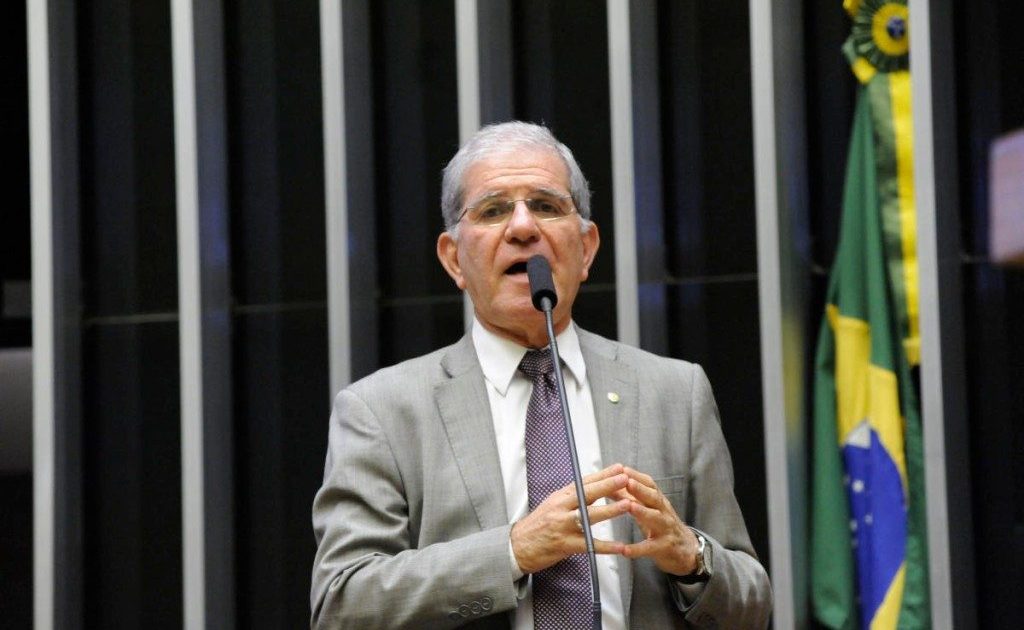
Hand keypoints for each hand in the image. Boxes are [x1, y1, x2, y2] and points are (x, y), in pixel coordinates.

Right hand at [510, 463, 631, 573]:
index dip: (603, 474)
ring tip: (627, 505)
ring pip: (589, 517)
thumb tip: (594, 485)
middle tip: (625, 478)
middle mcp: (561, 508)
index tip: (619, 468)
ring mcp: (562, 526)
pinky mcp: (565, 544)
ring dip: (609, 511)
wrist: (518, 545)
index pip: (584, 482)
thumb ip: (573, 497)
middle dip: (607, 485)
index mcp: (560, 496)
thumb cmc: (539, 524)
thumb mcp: (554, 504)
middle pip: (586, 494)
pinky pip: (589, 545)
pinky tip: (620, 547)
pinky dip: (606, 547)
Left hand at [620, 467, 700, 576]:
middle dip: (641, 489)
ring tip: (630, 506)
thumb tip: (609, 485)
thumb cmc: (661, 526)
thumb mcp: (647, 510)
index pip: (650, 485)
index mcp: (658, 502)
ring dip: (643, 512)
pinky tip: (624, 550)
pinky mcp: (665, 548)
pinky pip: (650, 548)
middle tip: (628, 482)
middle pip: (654, 498)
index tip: (623, 469)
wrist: (686, 550)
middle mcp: (664, 512)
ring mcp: (666, 529)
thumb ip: (630, 499)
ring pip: (656, 519)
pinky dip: (638, 549)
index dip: (637, 476)